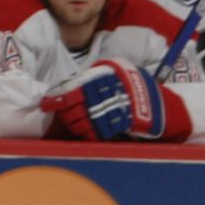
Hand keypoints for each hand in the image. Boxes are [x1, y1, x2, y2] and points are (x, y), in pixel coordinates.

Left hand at [40, 58, 179, 140]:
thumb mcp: (118, 70)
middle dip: (64, 113)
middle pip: (70, 108)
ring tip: (74, 124)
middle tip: (63, 115)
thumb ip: (97, 75)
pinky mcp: (109, 129)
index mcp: (98, 80)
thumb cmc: (138, 86)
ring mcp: (103, 114)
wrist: (158, 107)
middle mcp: (98, 96)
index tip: (46, 104)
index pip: (68, 91)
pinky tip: (86, 132)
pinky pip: (90, 134)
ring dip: (73, 125)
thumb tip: (75, 82)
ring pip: (77, 122)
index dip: (55, 99)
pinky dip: (86, 134)